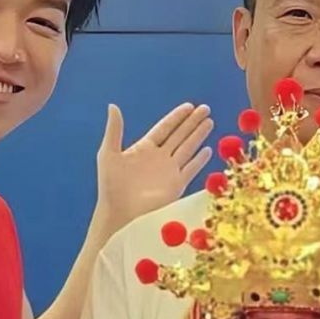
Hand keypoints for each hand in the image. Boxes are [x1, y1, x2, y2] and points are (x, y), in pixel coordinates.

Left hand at [95, 102, 213, 230]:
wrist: (119, 213)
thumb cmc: (110, 185)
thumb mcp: (109, 154)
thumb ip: (114, 130)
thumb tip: (113, 105)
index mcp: (144, 148)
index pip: (165, 127)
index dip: (177, 117)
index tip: (190, 106)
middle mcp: (160, 157)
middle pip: (180, 135)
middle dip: (193, 122)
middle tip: (206, 108)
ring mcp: (169, 171)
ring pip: (188, 148)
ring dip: (199, 135)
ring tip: (210, 122)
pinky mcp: (176, 185)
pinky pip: (191, 169)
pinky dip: (200, 160)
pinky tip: (208, 150)